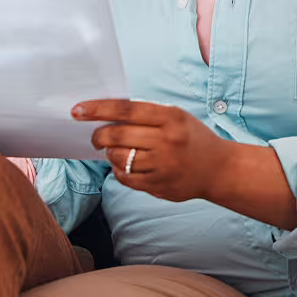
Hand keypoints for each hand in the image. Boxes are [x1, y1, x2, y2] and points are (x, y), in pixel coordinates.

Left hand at [72, 99, 228, 202]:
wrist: (219, 169)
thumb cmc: (191, 137)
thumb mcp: (175, 115)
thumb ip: (145, 114)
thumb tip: (106, 115)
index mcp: (170, 117)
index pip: (125, 110)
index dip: (97, 109)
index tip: (77, 110)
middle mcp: (166, 141)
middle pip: (117, 135)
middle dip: (98, 135)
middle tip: (95, 136)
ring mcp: (163, 166)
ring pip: (119, 158)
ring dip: (109, 154)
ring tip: (113, 150)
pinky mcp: (159, 187)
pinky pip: (126, 178)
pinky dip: (118, 170)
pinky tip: (123, 164)